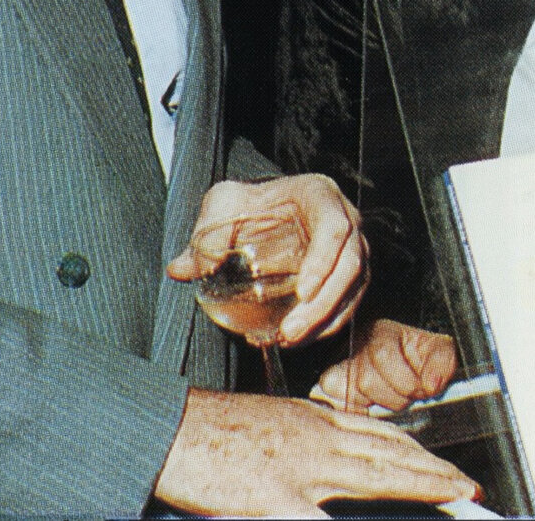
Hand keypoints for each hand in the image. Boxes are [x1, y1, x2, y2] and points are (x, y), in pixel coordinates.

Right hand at [151, 388, 476, 516]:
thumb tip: (334, 452)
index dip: (416, 452)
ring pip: (377, 473)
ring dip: (422, 483)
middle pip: (391, 453)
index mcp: (313, 422)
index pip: (380, 435)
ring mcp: (301, 467)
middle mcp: (318, 439)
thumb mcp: (269, 424)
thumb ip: (306, 438)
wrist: (168, 426)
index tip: (441, 464)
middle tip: (468, 484)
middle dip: (435, 470)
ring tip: (456, 493)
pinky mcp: (275, 495)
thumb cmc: (210, 430)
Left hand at [169, 174, 364, 343]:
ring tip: (290, 339)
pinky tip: (298, 339)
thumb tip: (180, 269)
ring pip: (354, 288)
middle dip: (323, 304)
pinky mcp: (346, 274)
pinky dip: (327, 325)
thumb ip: (204, 233)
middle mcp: (346, 220)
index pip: (335, 228)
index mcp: (321, 194)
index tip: (302, 292)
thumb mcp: (223, 204)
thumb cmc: (248, 201)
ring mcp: (352, 248)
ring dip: (325, 320)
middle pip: (352, 265)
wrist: (264, 206)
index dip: (324, 261)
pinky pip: (348, 303)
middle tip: (290, 330)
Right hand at [310, 319, 458, 413]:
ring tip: (393, 398)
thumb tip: (432, 384)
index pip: (383, 354)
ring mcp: (339, 367)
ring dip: (379, 405)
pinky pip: (340, 406)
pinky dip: (360, 412)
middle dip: (396, 396)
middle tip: (410, 396)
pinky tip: (375, 406)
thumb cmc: (419, 359)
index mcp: (381, 332)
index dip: (406, 380)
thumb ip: (442, 362)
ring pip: (351, 395)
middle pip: (366, 380)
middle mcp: (355, 346)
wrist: (405, 365)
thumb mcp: (439, 352)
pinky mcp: (332, 389)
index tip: (423, 390)